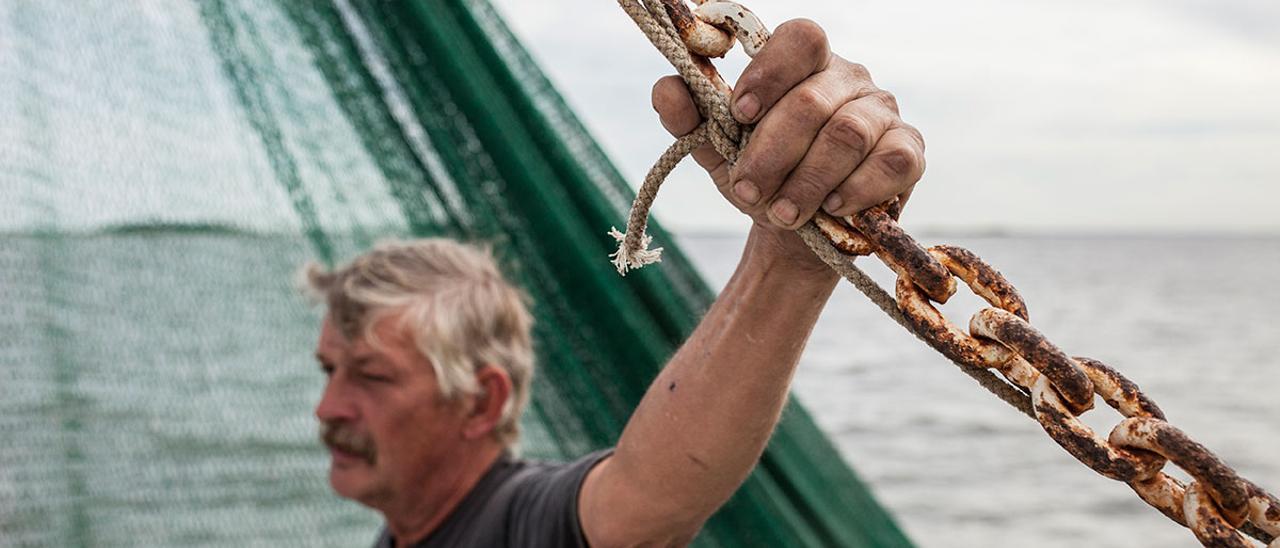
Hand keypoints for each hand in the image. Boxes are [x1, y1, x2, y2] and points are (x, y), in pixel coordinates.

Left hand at [652, 19, 924, 269]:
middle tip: (746, 191)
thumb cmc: (761, 176)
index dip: (769, 73)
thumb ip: (690, 117)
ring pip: (847, 135)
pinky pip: (889, 162)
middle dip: (772, 152)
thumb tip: (665, 86)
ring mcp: (883, 112)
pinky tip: (831, 208)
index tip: (738, 115)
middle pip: (813, 101)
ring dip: (807, 180)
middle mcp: (849, 78)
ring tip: (781, 213)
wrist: (797, 234)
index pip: (799, 39)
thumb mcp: (717, 150)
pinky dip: (856, 189)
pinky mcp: (908, 150)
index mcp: (804, 65)